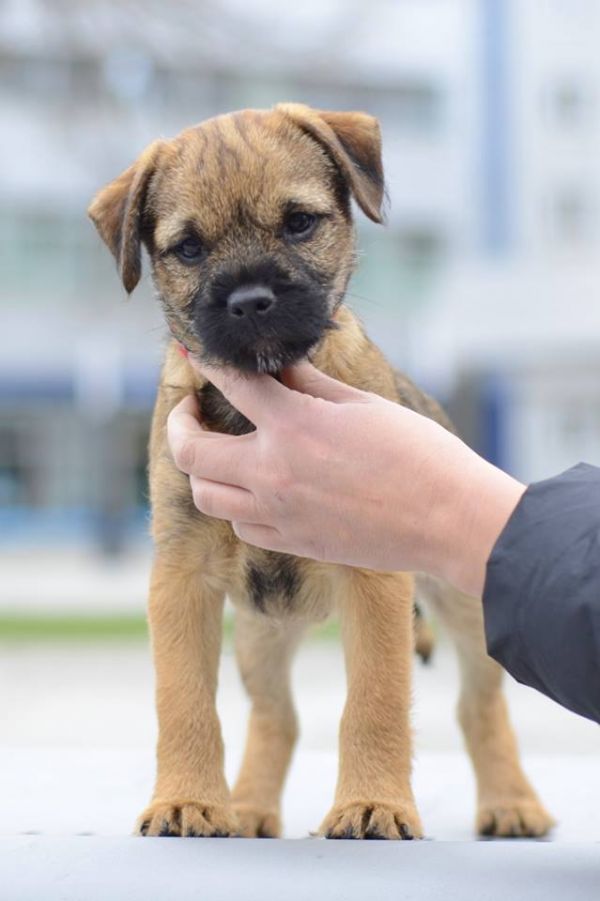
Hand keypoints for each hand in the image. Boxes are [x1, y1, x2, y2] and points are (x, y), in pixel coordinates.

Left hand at [167, 361, 524, 596]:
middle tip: (187, 410)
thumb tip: (279, 368)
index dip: (207, 363)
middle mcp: (273, 473)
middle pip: (190, 452)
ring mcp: (279, 514)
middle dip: (179, 423)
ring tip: (216, 454)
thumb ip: (310, 386)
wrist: (449, 520)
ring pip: (207, 497)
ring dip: (202, 470)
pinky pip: (242, 527)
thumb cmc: (418, 454)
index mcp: (293, 427)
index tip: (195, 355)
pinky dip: (237, 506)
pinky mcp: (294, 543)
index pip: (231, 384)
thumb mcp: (362, 404)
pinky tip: (255, 490)